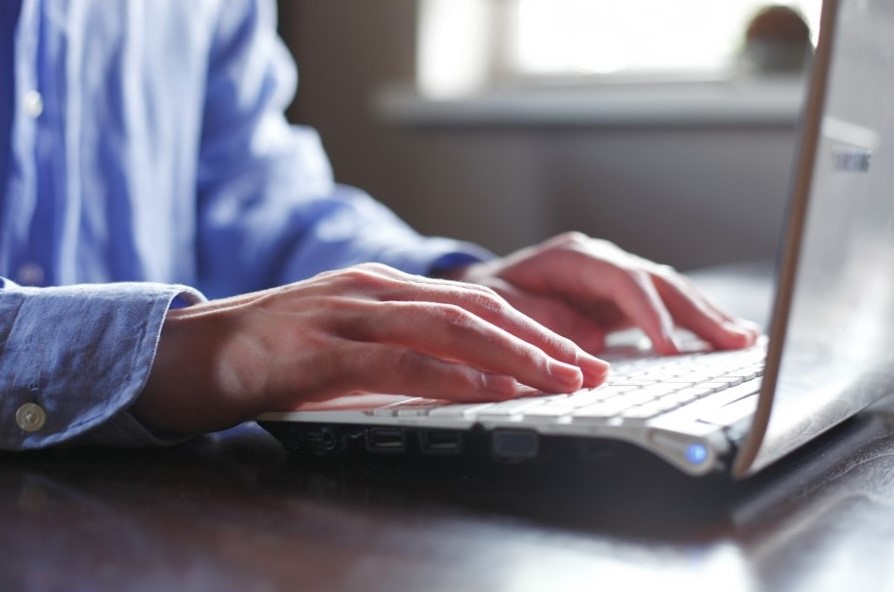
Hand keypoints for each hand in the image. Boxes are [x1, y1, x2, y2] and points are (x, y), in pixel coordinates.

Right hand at [135, 263, 608, 432]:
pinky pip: (398, 359)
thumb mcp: (347, 344)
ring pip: (449, 326)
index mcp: (385, 289)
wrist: (188, 353)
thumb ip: (399, 352)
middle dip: (541, 341)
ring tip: (560, 379)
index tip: (576, 358)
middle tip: (590, 370)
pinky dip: (450, 374)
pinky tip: (487, 389)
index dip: (533, 331)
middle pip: (477, 309)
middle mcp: (375, 291)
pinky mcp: (320, 348)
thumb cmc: (272, 354)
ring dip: (513, 354)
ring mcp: (347, 314)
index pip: (475, 304)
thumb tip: (464, 380)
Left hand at [449, 232, 759, 355]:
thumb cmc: (492, 293)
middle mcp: (603, 263)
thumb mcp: (503, 304)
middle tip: (736, 341)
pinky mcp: (622, 300)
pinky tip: (723, 337)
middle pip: (660, 283)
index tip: (672, 346)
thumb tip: (589, 347)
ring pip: (672, 293)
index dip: (651, 313)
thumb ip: (541, 321)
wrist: (486, 286)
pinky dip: (694, 324)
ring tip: (745, 340)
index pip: (625, 280)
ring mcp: (616, 279)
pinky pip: (665, 308)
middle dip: (699, 313)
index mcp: (575, 257)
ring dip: (707, 316)